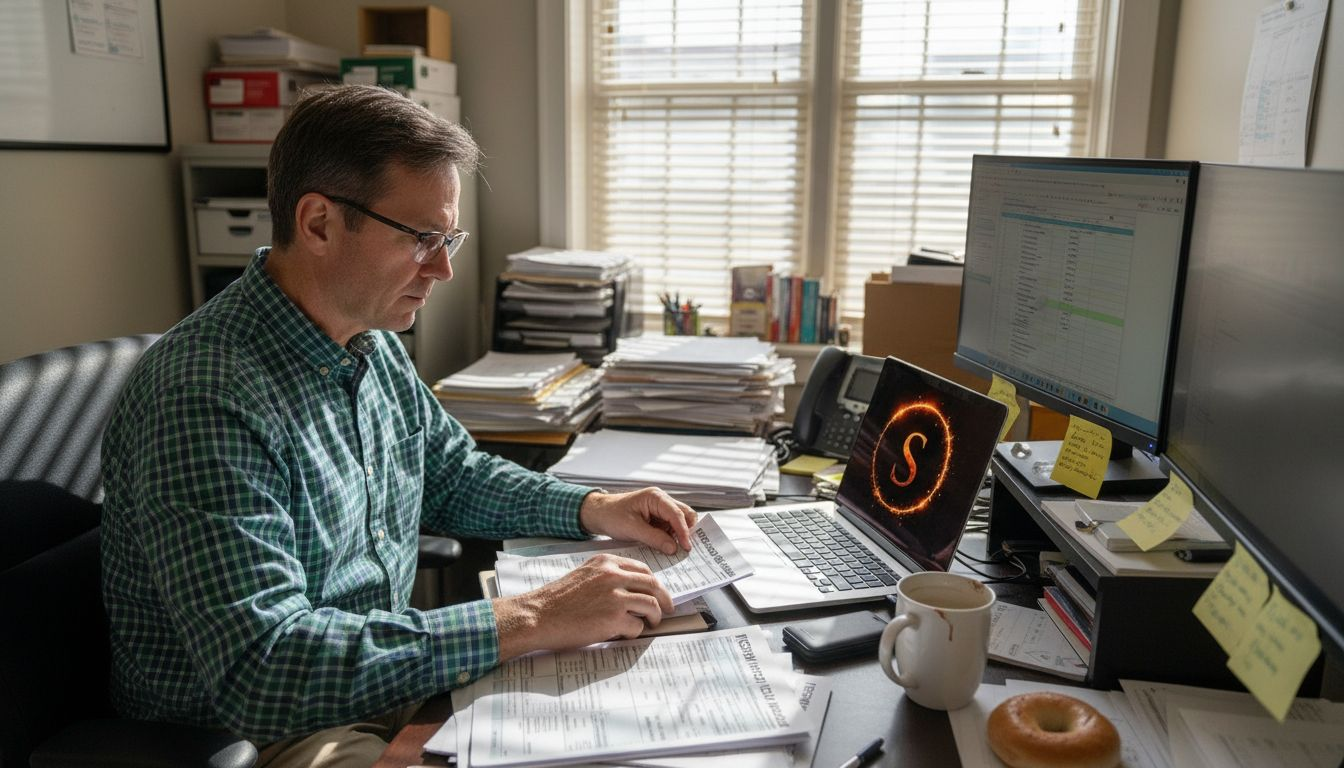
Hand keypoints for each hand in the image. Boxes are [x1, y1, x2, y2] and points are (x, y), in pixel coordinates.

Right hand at [493, 553, 673, 657]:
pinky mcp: (614, 618)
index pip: (642, 569)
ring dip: (654, 617)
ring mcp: (615, 596)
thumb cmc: (557, 600)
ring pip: (651, 605)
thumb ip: (607, 576)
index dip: (654, 583)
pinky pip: (637, 626)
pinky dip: (635, 632)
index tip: (659, 592)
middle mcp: (613, 575)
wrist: (538, 615)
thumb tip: (632, 588)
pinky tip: (625, 633)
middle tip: (666, 610)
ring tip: (649, 624)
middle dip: (664, 599)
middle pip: (652, 585)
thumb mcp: (584, 575)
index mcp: (606, 562)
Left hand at [578, 487, 697, 554]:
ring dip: (678, 535)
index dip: (684, 531)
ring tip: (675, 550)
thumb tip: (674, 548)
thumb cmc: (612, 515)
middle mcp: (661, 500)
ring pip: (679, 522)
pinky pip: (670, 528)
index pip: (677, 513)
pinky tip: (666, 547)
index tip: (687, 547)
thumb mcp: (632, 529)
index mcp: (655, 497)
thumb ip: (654, 538)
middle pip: (684, 514)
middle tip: (685, 549)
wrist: (598, 514)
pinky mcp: (657, 518)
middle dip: (686, 531)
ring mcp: (660, 509)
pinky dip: (670, 537)